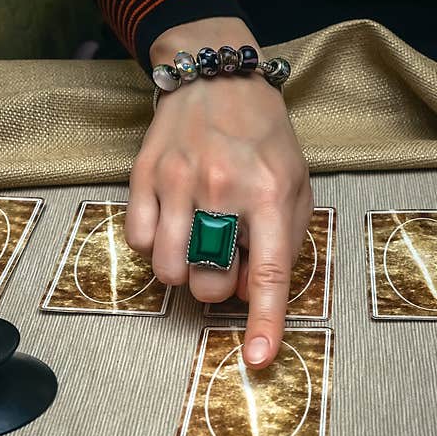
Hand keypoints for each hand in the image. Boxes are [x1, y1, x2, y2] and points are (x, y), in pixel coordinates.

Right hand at [124, 18, 311, 368]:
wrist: (214, 77)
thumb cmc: (263, 137)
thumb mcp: (297, 183)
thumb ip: (286, 242)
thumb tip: (253, 292)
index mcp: (270, 193)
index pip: (268, 272)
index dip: (264, 321)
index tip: (257, 359)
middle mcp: (222, 189)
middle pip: (209, 284)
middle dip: (219, 284)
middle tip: (226, 254)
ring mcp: (177, 182)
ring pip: (170, 271)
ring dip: (186, 269)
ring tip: (198, 238)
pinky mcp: (143, 176)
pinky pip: (139, 243)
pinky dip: (156, 244)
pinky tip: (173, 219)